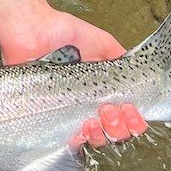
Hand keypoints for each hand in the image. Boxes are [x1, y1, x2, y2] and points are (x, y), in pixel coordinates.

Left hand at [0, 7, 146, 148]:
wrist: (32, 31)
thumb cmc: (61, 33)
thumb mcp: (100, 41)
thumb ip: (119, 57)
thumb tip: (139, 72)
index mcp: (101, 89)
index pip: (125, 115)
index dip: (133, 120)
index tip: (131, 110)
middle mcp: (87, 104)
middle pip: (113, 133)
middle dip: (120, 127)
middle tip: (112, 109)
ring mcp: (68, 112)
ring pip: (94, 139)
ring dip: (103, 133)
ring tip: (101, 115)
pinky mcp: (48, 117)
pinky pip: (66, 139)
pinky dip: (79, 139)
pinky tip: (84, 127)